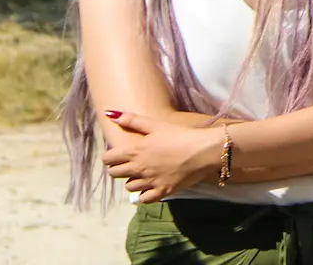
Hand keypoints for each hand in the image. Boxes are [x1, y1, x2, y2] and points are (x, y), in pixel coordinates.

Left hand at [100, 111, 226, 202]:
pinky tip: (152, 186)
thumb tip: (109, 114)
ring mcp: (149, 182)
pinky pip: (144, 199)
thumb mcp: (156, 124)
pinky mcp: (161, 191)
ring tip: (144, 173)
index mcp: (134, 151)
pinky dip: (145, 194)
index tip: (118, 154)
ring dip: (134, 180)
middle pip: (114, 174)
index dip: (110, 156)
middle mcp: (137, 168)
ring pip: (129, 187)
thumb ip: (132, 120)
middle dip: (119, 168)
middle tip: (132, 162)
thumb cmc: (180, 134)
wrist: (204, 150)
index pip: (107, 159)